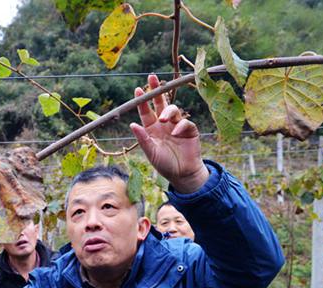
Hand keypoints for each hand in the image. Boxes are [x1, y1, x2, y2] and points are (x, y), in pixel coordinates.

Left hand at [130, 74, 208, 193]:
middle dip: (156, 90)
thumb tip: (132, 124)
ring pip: (173, 109)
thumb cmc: (164, 164)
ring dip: (168, 111)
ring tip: (163, 119)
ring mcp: (177, 125)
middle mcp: (164, 124)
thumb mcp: (151, 152)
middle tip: (152, 78)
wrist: (182, 174)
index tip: (138, 89)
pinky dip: (180, 125)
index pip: (146, 111)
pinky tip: (176, 133)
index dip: (142, 101)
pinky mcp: (190, 130)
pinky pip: (185, 122)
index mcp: (152, 128)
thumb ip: (143, 138)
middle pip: (160, 102)